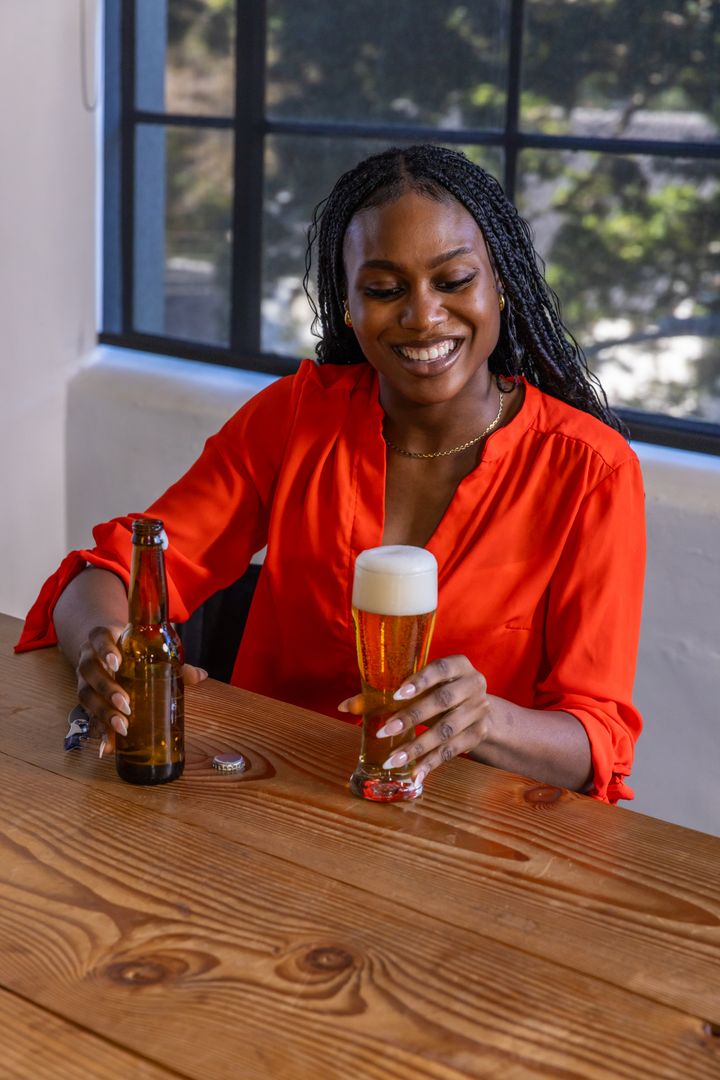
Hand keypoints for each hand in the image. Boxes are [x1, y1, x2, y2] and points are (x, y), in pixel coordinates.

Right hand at [75, 626, 206, 756]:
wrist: (103, 647)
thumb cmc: (129, 648)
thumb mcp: (146, 648)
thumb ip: (172, 661)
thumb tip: (201, 675)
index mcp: (103, 638)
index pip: (98, 638)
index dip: (104, 650)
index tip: (117, 663)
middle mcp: (89, 657)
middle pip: (90, 671)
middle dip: (107, 689)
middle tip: (126, 704)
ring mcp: (84, 678)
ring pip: (85, 694)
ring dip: (102, 713)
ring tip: (122, 728)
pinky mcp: (87, 698)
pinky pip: (88, 715)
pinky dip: (98, 731)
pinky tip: (107, 747)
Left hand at [339, 655, 490, 783]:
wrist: (477, 706)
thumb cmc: (438, 690)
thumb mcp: (420, 686)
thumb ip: (383, 693)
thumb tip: (344, 706)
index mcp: (458, 665)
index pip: (439, 669)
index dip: (420, 681)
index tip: (397, 694)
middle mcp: (473, 684)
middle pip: (442, 701)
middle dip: (412, 717)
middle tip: (384, 732)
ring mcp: (479, 710)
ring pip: (447, 730)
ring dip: (418, 746)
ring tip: (393, 760)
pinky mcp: (479, 733)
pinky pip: (453, 750)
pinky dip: (432, 763)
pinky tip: (415, 774)